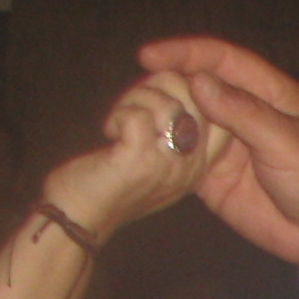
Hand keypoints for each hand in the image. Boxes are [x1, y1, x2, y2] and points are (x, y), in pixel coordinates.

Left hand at [40, 70, 226, 244]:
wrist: (77, 220)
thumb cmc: (108, 181)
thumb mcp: (154, 157)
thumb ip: (173, 128)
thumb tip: (176, 79)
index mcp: (199, 164)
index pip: (220, 109)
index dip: (189, 87)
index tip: (156, 97)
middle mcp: (192, 166)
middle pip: (196, 94)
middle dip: (157, 85)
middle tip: (132, 106)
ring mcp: (169, 165)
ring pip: (168, 101)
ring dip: (134, 99)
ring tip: (118, 121)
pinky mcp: (140, 162)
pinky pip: (138, 115)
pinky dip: (118, 114)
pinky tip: (109, 131)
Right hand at [138, 37, 298, 277]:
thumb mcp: (286, 142)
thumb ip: (243, 112)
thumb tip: (198, 82)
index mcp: (267, 92)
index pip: (221, 59)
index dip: (185, 53)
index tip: (148, 55)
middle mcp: (242, 112)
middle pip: (195, 86)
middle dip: (164, 85)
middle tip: (135, 95)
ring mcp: (226, 145)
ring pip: (184, 120)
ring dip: (159, 118)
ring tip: (128, 120)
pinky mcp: (214, 177)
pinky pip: (183, 157)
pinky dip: (162, 152)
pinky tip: (139, 150)